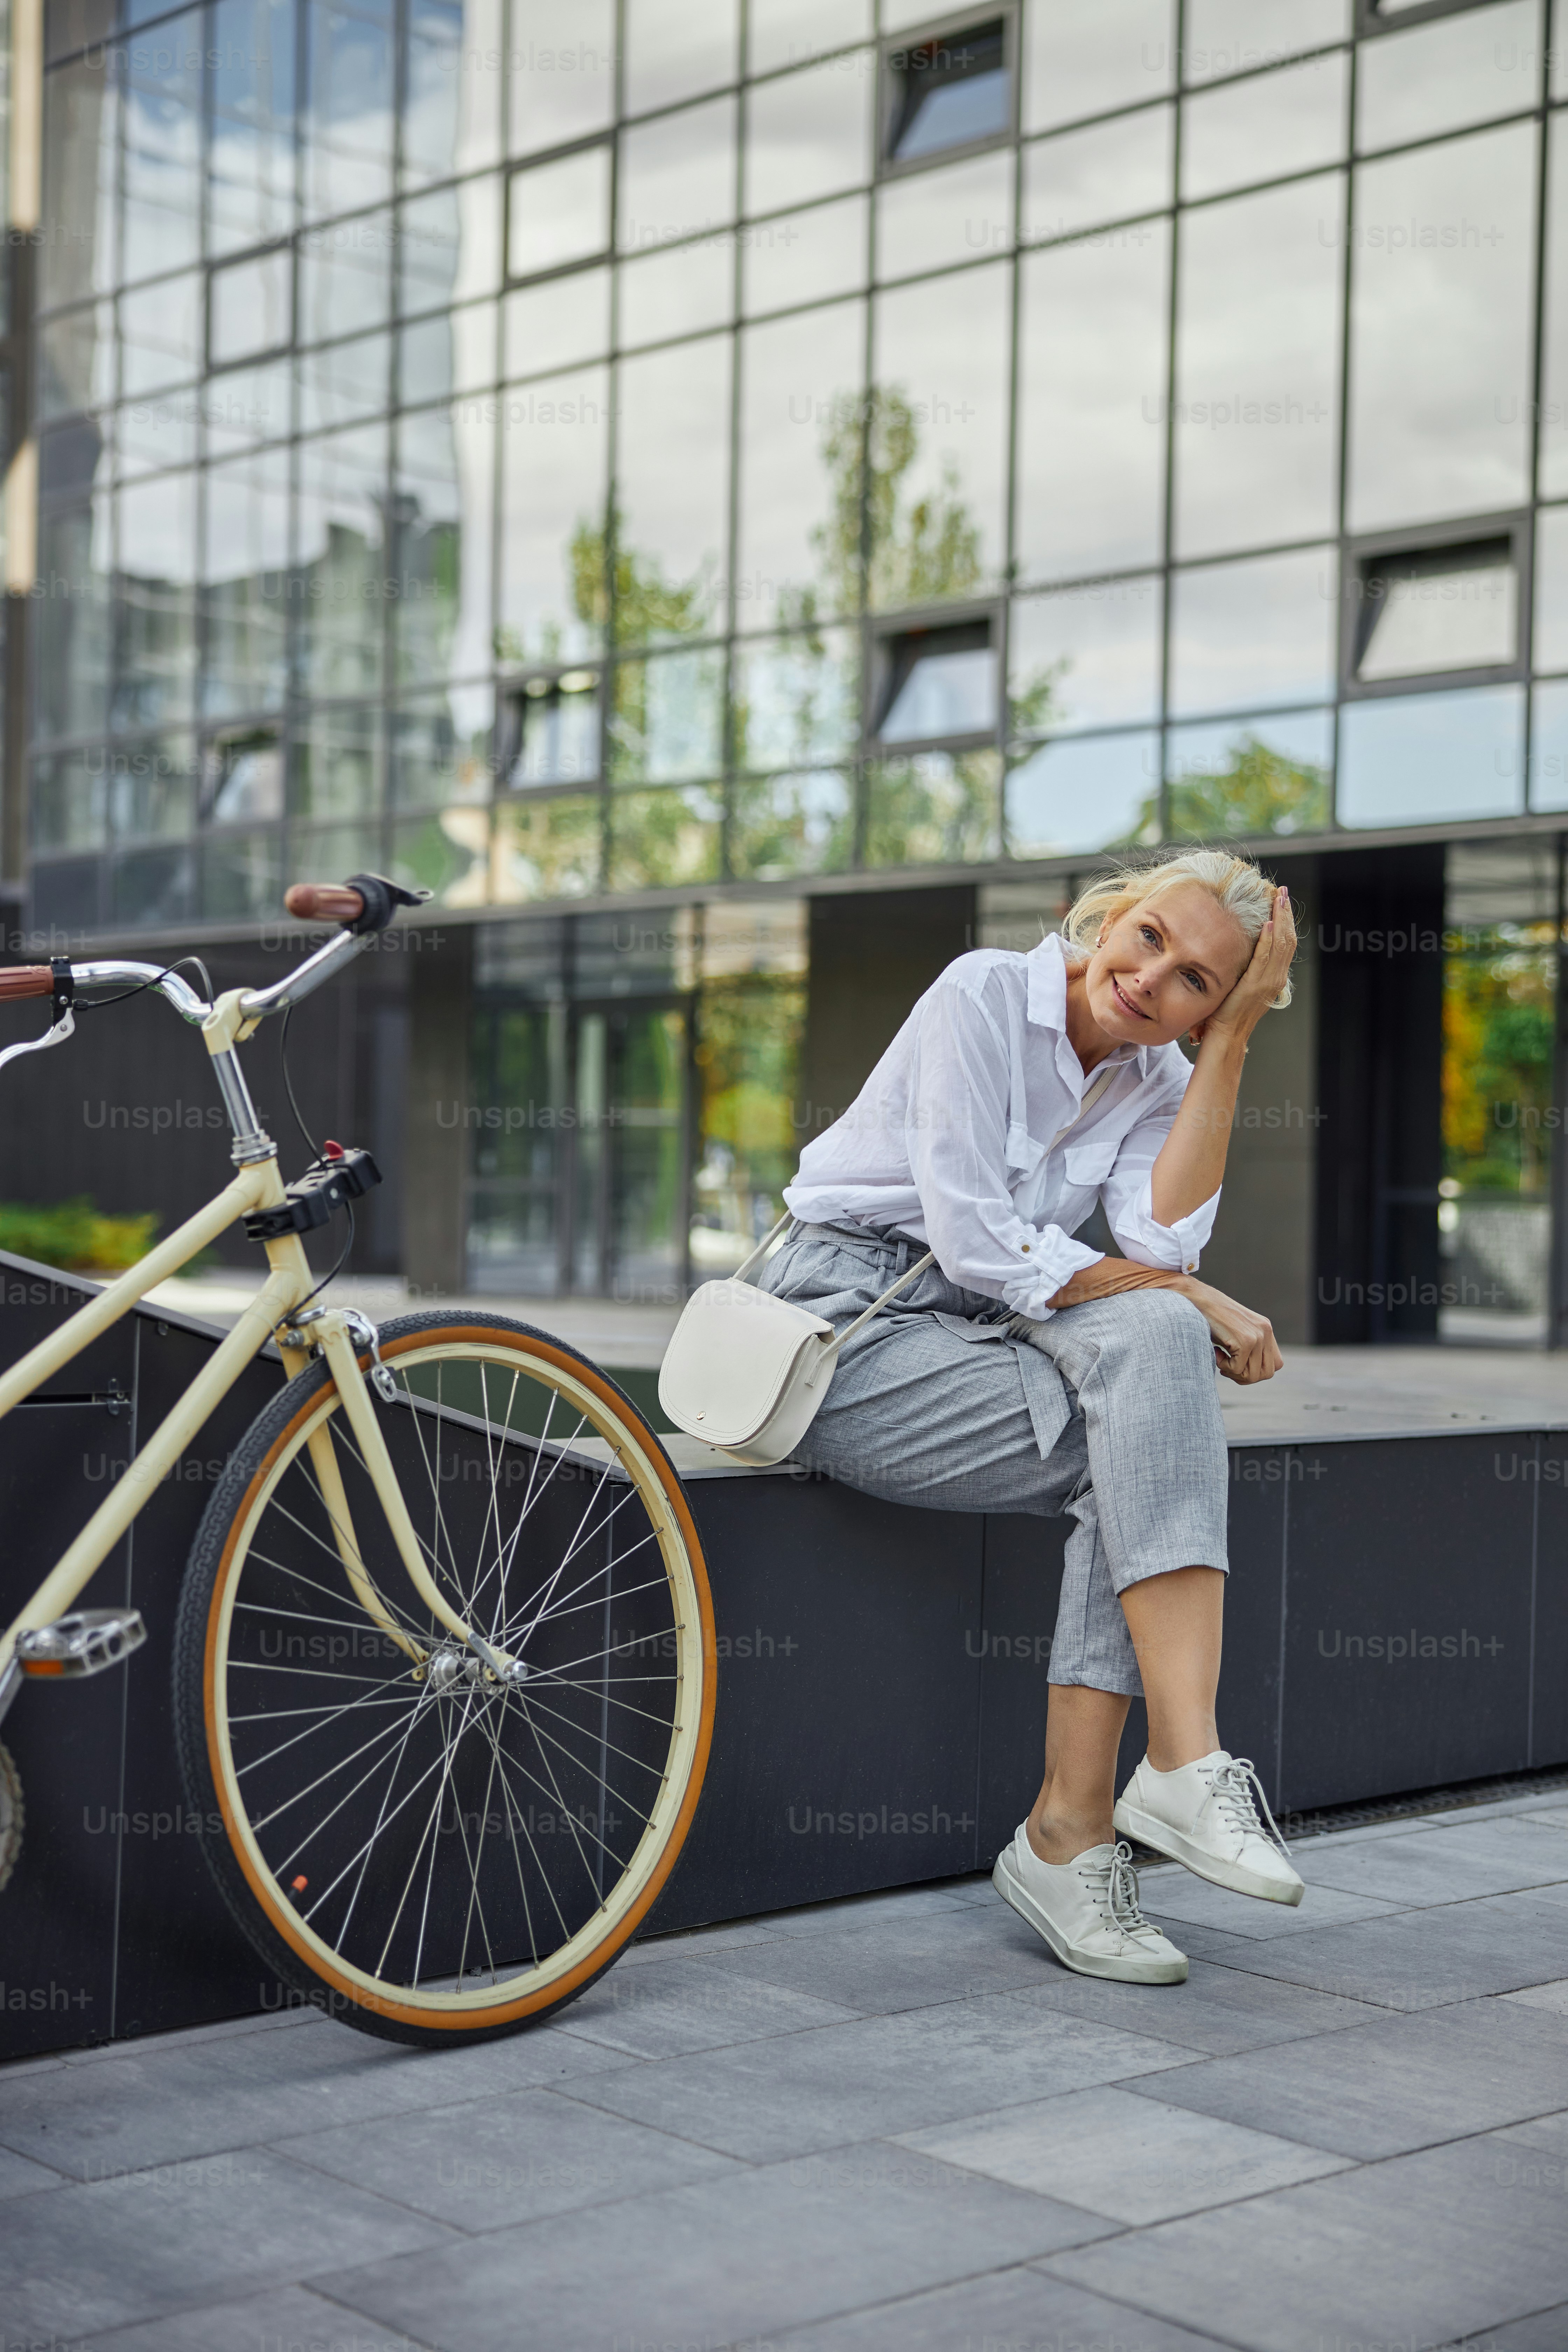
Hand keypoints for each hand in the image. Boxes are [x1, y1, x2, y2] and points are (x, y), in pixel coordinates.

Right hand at [1177, 1277, 1282, 1384]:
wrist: (1196, 1299)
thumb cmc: (1210, 1317)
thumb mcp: (1235, 1332)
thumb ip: (1249, 1348)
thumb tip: (1251, 1375)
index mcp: (1265, 1329)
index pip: (1275, 1365)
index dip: (1256, 1371)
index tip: (1237, 1365)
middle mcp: (1266, 1331)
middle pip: (1267, 1373)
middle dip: (1246, 1377)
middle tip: (1227, 1366)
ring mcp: (1257, 1336)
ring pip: (1253, 1375)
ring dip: (1233, 1373)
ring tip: (1221, 1357)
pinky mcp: (1245, 1340)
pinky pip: (1237, 1369)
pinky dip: (1224, 1366)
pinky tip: (1215, 1351)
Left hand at [1190, 886, 1296, 1047]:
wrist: (1227, 1034)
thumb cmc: (1228, 1011)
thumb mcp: (1243, 984)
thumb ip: (1249, 966)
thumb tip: (1245, 945)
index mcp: (1275, 977)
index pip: (1286, 943)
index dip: (1286, 920)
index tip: (1282, 900)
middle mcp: (1276, 978)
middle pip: (1287, 939)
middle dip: (1286, 913)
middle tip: (1283, 891)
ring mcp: (1267, 982)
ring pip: (1280, 945)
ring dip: (1280, 919)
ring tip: (1279, 899)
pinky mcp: (1254, 986)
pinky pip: (1263, 958)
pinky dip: (1268, 939)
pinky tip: (1269, 923)